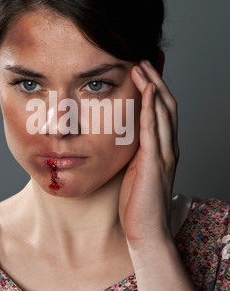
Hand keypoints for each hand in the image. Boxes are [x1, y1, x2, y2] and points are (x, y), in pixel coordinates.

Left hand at [119, 59, 179, 248]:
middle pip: (166, 104)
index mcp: (162, 149)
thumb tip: (123, 137)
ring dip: (153, 86)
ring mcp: (164, 154)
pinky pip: (155, 129)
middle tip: (142, 59)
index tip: (142, 71)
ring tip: (142, 66)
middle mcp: (168, 148)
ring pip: (164, 111)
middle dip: (155, 80)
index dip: (154, 89)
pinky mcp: (156, 162)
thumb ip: (135, 152)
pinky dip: (152, 107)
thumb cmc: (138, 203)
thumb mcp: (135, 171)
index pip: (162, 111)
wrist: (147, 230)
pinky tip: (147, 91)